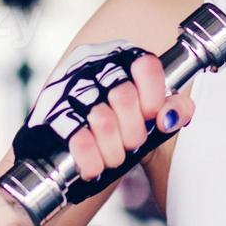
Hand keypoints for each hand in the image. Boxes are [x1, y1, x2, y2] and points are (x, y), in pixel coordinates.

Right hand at [66, 48, 193, 181]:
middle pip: (124, 96)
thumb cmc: (118, 127)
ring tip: (114, 157)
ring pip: (102, 120)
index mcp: (121, 59)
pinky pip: (79, 140)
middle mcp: (92, 67)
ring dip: (114, 150)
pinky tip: (96, 166)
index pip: (146, 66)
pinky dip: (93, 161)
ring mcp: (67, 91)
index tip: (151, 116)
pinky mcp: (50, 118)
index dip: (154, 97)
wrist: (72, 153)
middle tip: (132, 144)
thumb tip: (170, 116)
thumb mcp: (151, 115)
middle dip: (134, 132)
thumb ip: (174, 109)